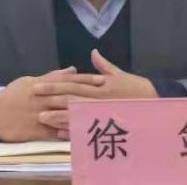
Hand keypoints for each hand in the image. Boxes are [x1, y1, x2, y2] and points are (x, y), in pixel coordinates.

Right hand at [0, 66, 104, 141]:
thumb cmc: (13, 95)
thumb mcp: (30, 81)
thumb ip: (53, 76)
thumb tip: (72, 69)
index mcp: (42, 85)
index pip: (67, 81)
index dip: (85, 80)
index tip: (101, 80)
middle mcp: (43, 99)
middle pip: (69, 96)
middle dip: (89, 96)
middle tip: (106, 95)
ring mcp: (39, 115)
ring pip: (64, 113)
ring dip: (82, 113)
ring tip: (99, 112)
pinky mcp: (36, 130)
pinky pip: (54, 131)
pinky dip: (67, 131)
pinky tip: (80, 131)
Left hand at [34, 50, 157, 132]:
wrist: (153, 102)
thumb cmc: (134, 87)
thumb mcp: (118, 74)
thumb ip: (103, 65)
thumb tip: (93, 52)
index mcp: (98, 85)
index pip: (71, 83)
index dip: (54, 83)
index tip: (38, 84)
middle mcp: (97, 98)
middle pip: (69, 99)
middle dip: (50, 98)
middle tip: (33, 98)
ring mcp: (100, 113)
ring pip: (75, 115)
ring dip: (57, 116)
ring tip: (42, 117)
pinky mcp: (105, 124)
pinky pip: (86, 130)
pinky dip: (72, 131)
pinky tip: (58, 133)